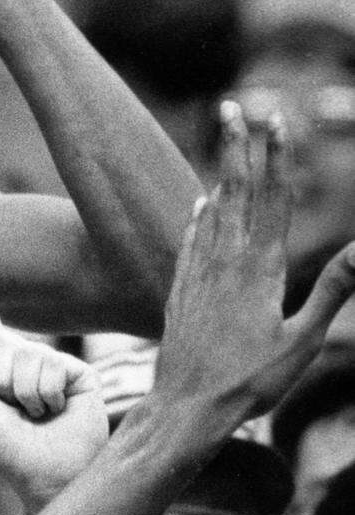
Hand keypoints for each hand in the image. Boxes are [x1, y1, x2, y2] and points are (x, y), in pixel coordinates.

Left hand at [0, 257, 106, 507]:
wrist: (51, 475)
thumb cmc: (13, 450)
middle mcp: (28, 357)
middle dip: (0, 387)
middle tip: (19, 414)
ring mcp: (55, 362)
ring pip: (24, 360)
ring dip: (25, 398)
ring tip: (40, 415)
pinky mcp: (79, 371)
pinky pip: (49, 370)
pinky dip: (46, 398)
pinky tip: (59, 411)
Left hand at [153, 104, 354, 423]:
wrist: (184, 409)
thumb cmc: (249, 382)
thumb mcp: (303, 341)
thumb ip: (334, 290)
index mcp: (260, 269)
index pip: (272, 200)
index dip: (276, 157)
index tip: (277, 120)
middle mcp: (225, 262)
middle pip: (236, 192)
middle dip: (239, 146)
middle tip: (235, 105)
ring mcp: (199, 275)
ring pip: (212, 212)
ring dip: (220, 172)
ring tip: (222, 138)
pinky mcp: (181, 292)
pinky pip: (191, 243)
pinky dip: (198, 218)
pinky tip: (200, 205)